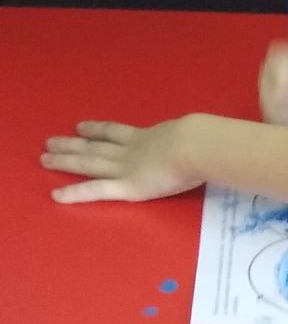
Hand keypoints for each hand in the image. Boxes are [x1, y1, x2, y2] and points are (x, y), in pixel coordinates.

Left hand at [41, 119, 203, 203]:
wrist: (196, 147)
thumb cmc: (202, 143)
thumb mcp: (193, 137)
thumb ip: (190, 143)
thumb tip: (206, 146)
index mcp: (148, 138)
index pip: (116, 132)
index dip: (97, 130)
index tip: (82, 127)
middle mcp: (131, 150)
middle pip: (95, 146)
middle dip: (73, 144)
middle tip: (51, 141)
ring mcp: (126, 167)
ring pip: (89, 162)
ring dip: (66, 160)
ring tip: (45, 157)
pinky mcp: (127, 187)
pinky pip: (96, 190)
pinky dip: (76, 192)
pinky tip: (57, 196)